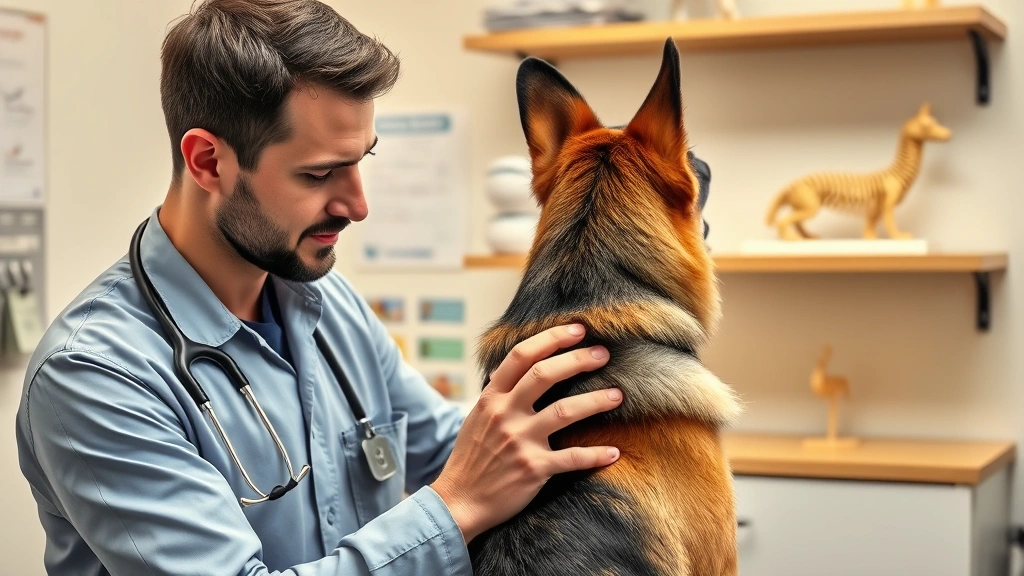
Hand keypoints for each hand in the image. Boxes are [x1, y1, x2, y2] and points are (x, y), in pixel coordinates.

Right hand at [430, 324, 621, 543]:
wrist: (459, 501)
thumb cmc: (472, 458)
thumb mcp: (478, 417)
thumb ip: (499, 393)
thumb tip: (518, 368)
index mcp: (491, 398)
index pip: (521, 356)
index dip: (551, 338)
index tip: (577, 330)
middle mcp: (505, 414)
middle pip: (545, 375)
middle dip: (579, 360)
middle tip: (604, 354)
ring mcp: (519, 441)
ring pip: (565, 411)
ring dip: (596, 400)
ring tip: (618, 395)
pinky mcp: (534, 469)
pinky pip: (572, 458)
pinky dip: (596, 455)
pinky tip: (614, 451)